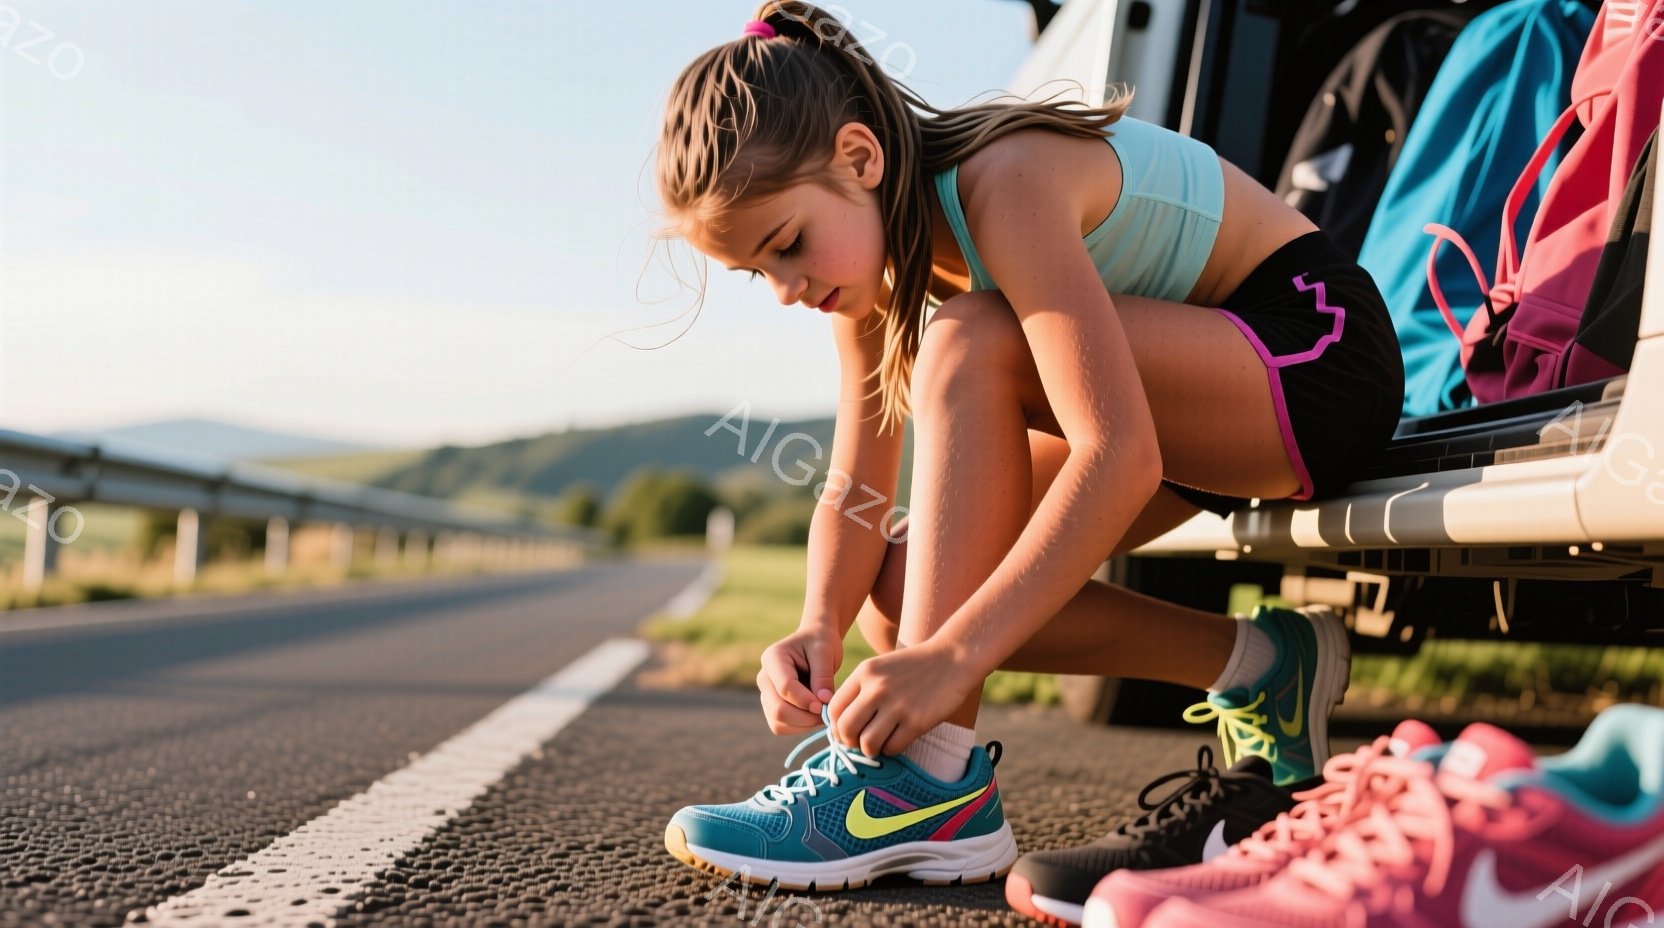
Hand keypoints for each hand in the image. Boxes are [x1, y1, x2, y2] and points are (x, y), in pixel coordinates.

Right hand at [757, 624, 843, 735]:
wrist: (815, 641)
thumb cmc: (820, 642)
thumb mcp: (825, 652)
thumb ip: (823, 676)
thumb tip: (822, 703)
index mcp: (773, 658)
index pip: (785, 687)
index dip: (806, 700)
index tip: (825, 705)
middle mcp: (764, 677)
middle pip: (778, 709)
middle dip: (805, 717)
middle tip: (827, 713)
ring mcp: (766, 694)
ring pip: (778, 722)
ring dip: (803, 725)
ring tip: (823, 713)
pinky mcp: (772, 706)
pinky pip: (781, 726)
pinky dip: (799, 727)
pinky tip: (815, 716)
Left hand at [828, 641, 978, 756]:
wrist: (953, 658)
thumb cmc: (915, 666)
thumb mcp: (881, 667)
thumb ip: (861, 689)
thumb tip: (841, 723)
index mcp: (864, 673)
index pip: (833, 708)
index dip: (835, 727)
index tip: (845, 734)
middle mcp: (877, 689)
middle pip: (846, 729)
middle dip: (849, 743)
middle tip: (860, 743)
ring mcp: (897, 706)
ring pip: (867, 743)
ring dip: (871, 750)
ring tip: (880, 744)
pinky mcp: (916, 721)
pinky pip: (892, 748)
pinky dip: (892, 750)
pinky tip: (898, 741)